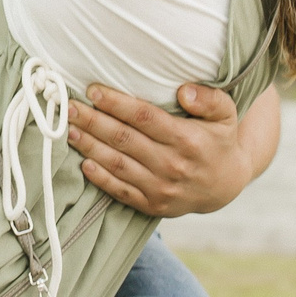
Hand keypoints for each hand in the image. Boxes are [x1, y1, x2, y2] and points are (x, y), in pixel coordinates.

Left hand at [67, 83, 253, 219]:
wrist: (226, 185)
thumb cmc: (220, 141)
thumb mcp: (226, 114)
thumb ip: (209, 99)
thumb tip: (183, 91)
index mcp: (187, 139)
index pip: (144, 117)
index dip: (116, 103)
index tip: (93, 90)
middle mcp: (172, 165)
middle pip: (124, 139)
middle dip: (93, 121)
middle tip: (69, 107)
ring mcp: (161, 188)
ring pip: (118, 165)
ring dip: (90, 147)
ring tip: (70, 130)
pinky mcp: (153, 205)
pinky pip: (121, 191)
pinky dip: (101, 179)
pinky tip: (84, 163)